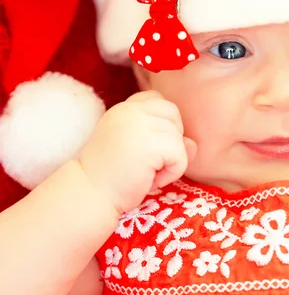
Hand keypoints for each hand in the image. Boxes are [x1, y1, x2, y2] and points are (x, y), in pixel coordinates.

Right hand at [78, 91, 196, 214]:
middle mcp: (130, 110)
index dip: (161, 123)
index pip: (156, 99)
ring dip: (170, 160)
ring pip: (178, 136)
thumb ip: (163, 139)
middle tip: (150, 161)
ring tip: (148, 173)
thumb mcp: (139, 150)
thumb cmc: (112, 177)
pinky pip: (180, 154)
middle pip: (172, 113)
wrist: (89, 195)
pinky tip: (151, 180)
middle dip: (170, 139)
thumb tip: (192, 144)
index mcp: (123, 109)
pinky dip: (173, 172)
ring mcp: (139, 124)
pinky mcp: (150, 144)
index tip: (146, 146)